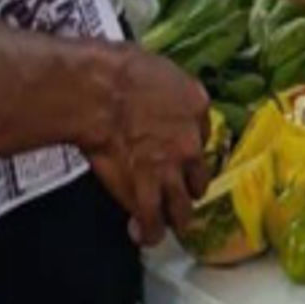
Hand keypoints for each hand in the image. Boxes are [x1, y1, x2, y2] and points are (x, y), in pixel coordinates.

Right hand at [80, 44, 211, 246]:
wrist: (100, 92)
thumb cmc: (118, 70)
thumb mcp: (156, 68)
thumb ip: (163, 90)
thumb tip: (152, 92)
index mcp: (197, 106)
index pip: (205, 135)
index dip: (190, 146)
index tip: (180, 152)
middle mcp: (191, 142)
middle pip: (200, 176)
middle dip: (189, 186)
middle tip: (178, 191)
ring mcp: (171, 171)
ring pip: (183, 208)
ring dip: (175, 218)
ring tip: (168, 224)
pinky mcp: (145, 192)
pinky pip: (153, 222)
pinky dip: (148, 232)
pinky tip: (143, 235)